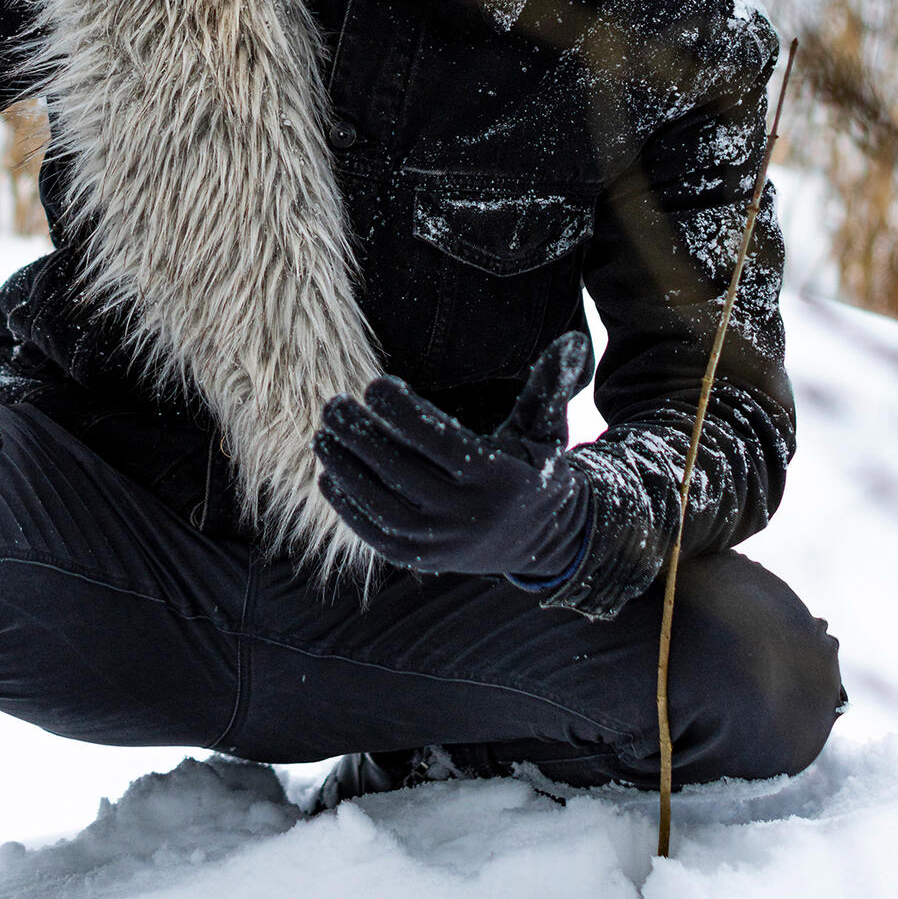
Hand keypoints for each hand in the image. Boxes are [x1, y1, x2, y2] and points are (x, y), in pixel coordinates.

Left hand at [315, 333, 591, 583]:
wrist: (543, 541)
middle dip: (361, 436)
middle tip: (334, 404)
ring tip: (323, 436)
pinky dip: (348, 508)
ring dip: (346, 470)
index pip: (440, 442)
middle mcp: (468, 515)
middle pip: (402, 473)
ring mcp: (442, 543)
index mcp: (497, 477)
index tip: (374, 385)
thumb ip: (550, 385)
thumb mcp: (546, 429)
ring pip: (382, 507)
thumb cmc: (533, 468)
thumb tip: (574, 339)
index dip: (402, 413)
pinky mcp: (423, 559)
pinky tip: (328, 474)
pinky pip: (376, 535)